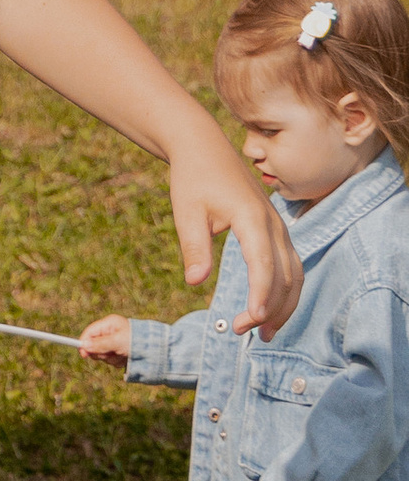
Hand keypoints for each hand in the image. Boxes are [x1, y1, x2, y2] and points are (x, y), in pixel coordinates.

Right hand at [79, 315, 132, 366]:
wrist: (157, 352)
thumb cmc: (137, 342)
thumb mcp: (117, 342)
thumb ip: (100, 344)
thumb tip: (84, 346)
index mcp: (109, 324)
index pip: (90, 332)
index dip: (85, 342)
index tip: (84, 354)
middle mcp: (111, 333)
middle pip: (94, 345)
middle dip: (101, 353)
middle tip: (110, 354)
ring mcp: (115, 343)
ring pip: (103, 355)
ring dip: (111, 358)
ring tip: (122, 356)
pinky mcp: (120, 353)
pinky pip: (111, 360)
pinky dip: (117, 362)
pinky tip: (125, 359)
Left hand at [170, 136, 301, 336]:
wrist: (203, 146)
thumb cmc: (193, 178)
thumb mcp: (186, 211)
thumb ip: (194, 247)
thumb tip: (195, 282)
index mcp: (252, 217)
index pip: (264, 264)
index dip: (261, 294)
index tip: (252, 319)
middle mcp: (273, 223)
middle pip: (285, 274)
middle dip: (270, 308)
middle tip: (245, 332)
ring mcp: (278, 226)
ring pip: (294, 273)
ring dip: (283, 305)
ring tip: (263, 333)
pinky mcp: (275, 230)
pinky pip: (290, 265)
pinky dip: (284, 290)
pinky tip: (268, 310)